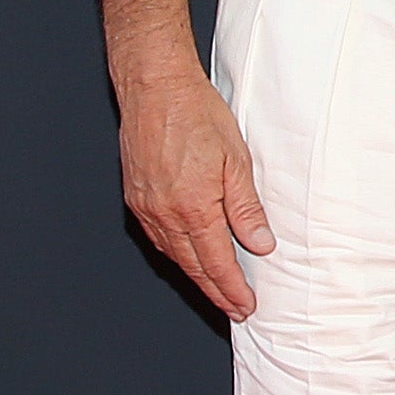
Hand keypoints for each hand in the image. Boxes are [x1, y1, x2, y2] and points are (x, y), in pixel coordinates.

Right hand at [116, 67, 272, 318]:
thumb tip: (259, 244)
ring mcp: (145, 206)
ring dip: (195, 275)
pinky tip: (186, 255)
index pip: (216, 263)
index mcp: (193, 208)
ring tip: (215, 289)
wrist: (155, 87)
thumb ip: (246, 208)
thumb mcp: (236, 160)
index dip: (232, 288)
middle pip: (192, 266)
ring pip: (172, 254)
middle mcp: (164, 213)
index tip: (245, 306)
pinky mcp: (135, 195)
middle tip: (234, 308)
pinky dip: (175, 253)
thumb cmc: (196, 114)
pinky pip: (157, 236)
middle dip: (215, 291)